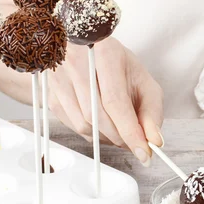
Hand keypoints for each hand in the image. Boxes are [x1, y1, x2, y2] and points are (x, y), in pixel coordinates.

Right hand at [47, 37, 162, 164]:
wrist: (89, 51)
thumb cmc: (118, 66)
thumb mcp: (143, 81)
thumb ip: (152, 111)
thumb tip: (154, 140)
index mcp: (104, 54)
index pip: (115, 101)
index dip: (129, 131)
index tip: (143, 151)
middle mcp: (76, 63)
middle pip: (97, 116)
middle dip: (119, 137)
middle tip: (133, 142)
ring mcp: (59, 78)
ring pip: (83, 125)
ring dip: (105, 137)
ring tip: (119, 131)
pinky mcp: (50, 93)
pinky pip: (72, 126)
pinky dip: (91, 133)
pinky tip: (102, 125)